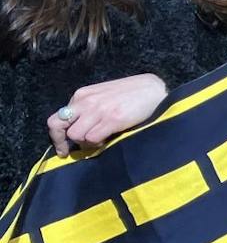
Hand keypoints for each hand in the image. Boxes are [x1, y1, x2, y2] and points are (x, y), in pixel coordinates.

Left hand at [47, 74, 167, 156]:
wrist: (154, 89)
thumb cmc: (131, 94)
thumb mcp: (103, 96)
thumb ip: (88, 108)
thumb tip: (78, 128)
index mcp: (82, 95)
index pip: (56, 118)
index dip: (56, 136)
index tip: (63, 148)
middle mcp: (85, 101)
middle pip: (59, 127)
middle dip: (63, 142)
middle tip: (70, 152)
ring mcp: (98, 110)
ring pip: (75, 135)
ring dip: (84, 143)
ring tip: (99, 140)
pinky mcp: (112, 119)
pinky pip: (92, 139)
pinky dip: (97, 144)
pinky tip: (108, 139)